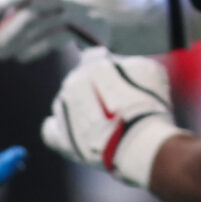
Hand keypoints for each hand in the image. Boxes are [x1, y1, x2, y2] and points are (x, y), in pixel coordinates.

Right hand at [0, 0, 181, 61]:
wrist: (160, 18)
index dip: (6, 0)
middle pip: (31, 12)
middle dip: (10, 28)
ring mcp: (77, 15)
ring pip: (40, 28)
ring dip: (21, 40)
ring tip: (2, 54)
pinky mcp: (88, 32)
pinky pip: (56, 40)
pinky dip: (40, 48)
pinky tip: (25, 57)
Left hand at [43, 50, 181, 191]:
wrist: (139, 143)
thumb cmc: (148, 105)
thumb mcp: (149, 71)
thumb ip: (130, 64)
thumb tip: (121, 65)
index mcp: (93, 64)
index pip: (95, 58)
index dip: (109, 71)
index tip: (120, 81)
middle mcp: (72, 83)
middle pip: (80, 82)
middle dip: (95, 92)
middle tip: (115, 106)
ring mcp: (63, 110)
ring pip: (66, 104)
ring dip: (81, 111)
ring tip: (104, 126)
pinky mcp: (60, 138)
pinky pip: (51, 130)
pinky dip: (61, 130)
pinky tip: (77, 134)